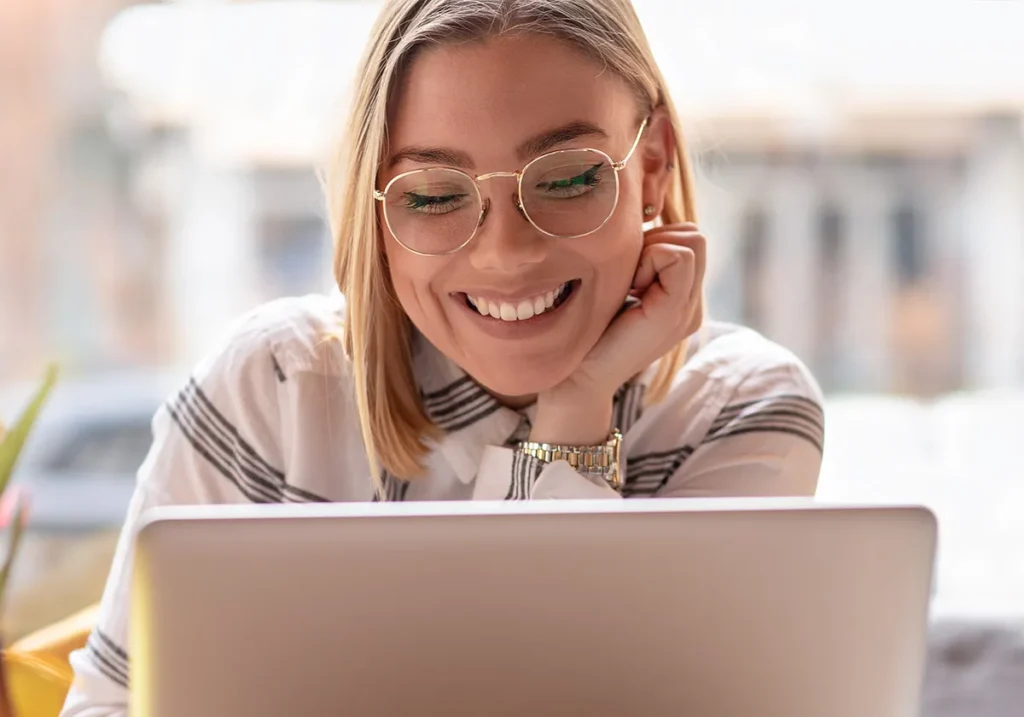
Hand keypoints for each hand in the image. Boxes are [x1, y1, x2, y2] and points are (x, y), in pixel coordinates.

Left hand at [529, 223, 705, 443]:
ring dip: (653, 250)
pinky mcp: (675, 312)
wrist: (576, 378)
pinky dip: (651, 259)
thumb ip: (639, 262)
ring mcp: (689, 311)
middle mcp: (692, 306)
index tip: (627, 273)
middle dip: (657, 241)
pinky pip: (679, 256)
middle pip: (695, 235)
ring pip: (693, 240)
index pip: (690, 239)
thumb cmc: (586, 331)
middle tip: (628, 277)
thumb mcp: (619, 287)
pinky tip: (631, 289)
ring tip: (630, 285)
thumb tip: (643, 220)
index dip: (656, 241)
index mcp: (681, 300)